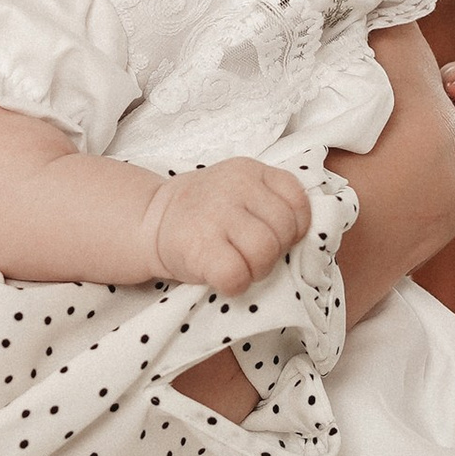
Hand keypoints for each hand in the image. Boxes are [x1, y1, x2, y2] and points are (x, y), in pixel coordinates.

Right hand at [149, 158, 311, 297]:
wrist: (151, 220)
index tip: (274, 235)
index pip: (298, 201)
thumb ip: (270, 202)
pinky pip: (236, 275)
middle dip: (274, 251)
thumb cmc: (204, 213)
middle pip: (284, 230)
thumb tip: (303, 238)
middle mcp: (236, 186)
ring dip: (256, 269)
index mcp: (251, 171)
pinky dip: (235, 284)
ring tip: (238, 265)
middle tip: (251, 254)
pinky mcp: (199, 246)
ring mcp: (216, 214)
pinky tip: (222, 277)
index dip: (294, 227)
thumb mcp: (239, 190)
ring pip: (265, 252)